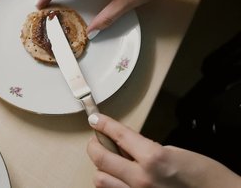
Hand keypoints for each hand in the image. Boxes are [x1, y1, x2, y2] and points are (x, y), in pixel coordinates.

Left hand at [86, 113, 240, 187]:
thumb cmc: (204, 176)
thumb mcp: (172, 150)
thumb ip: (144, 147)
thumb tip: (122, 143)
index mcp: (153, 158)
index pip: (118, 135)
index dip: (104, 124)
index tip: (96, 119)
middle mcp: (141, 179)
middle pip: (100, 159)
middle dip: (95, 145)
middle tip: (98, 140)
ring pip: (100, 179)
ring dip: (102, 168)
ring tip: (111, 162)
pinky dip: (111, 183)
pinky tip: (120, 177)